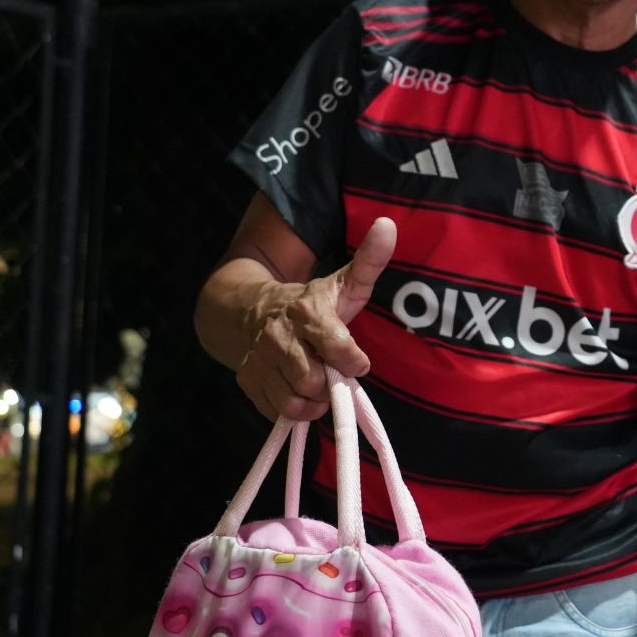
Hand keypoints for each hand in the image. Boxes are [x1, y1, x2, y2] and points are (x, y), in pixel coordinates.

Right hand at [236, 217, 396, 420]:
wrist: (250, 310)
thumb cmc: (311, 303)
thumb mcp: (342, 282)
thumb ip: (369, 261)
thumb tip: (389, 225)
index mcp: (306, 312)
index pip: (337, 349)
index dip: (353, 361)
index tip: (357, 361)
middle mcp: (278, 337)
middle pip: (313, 382)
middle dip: (330, 384)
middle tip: (333, 373)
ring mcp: (259, 360)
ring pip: (293, 403)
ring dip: (313, 402)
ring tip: (319, 384)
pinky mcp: (247, 380)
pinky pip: (276, 411)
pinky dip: (293, 409)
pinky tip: (299, 391)